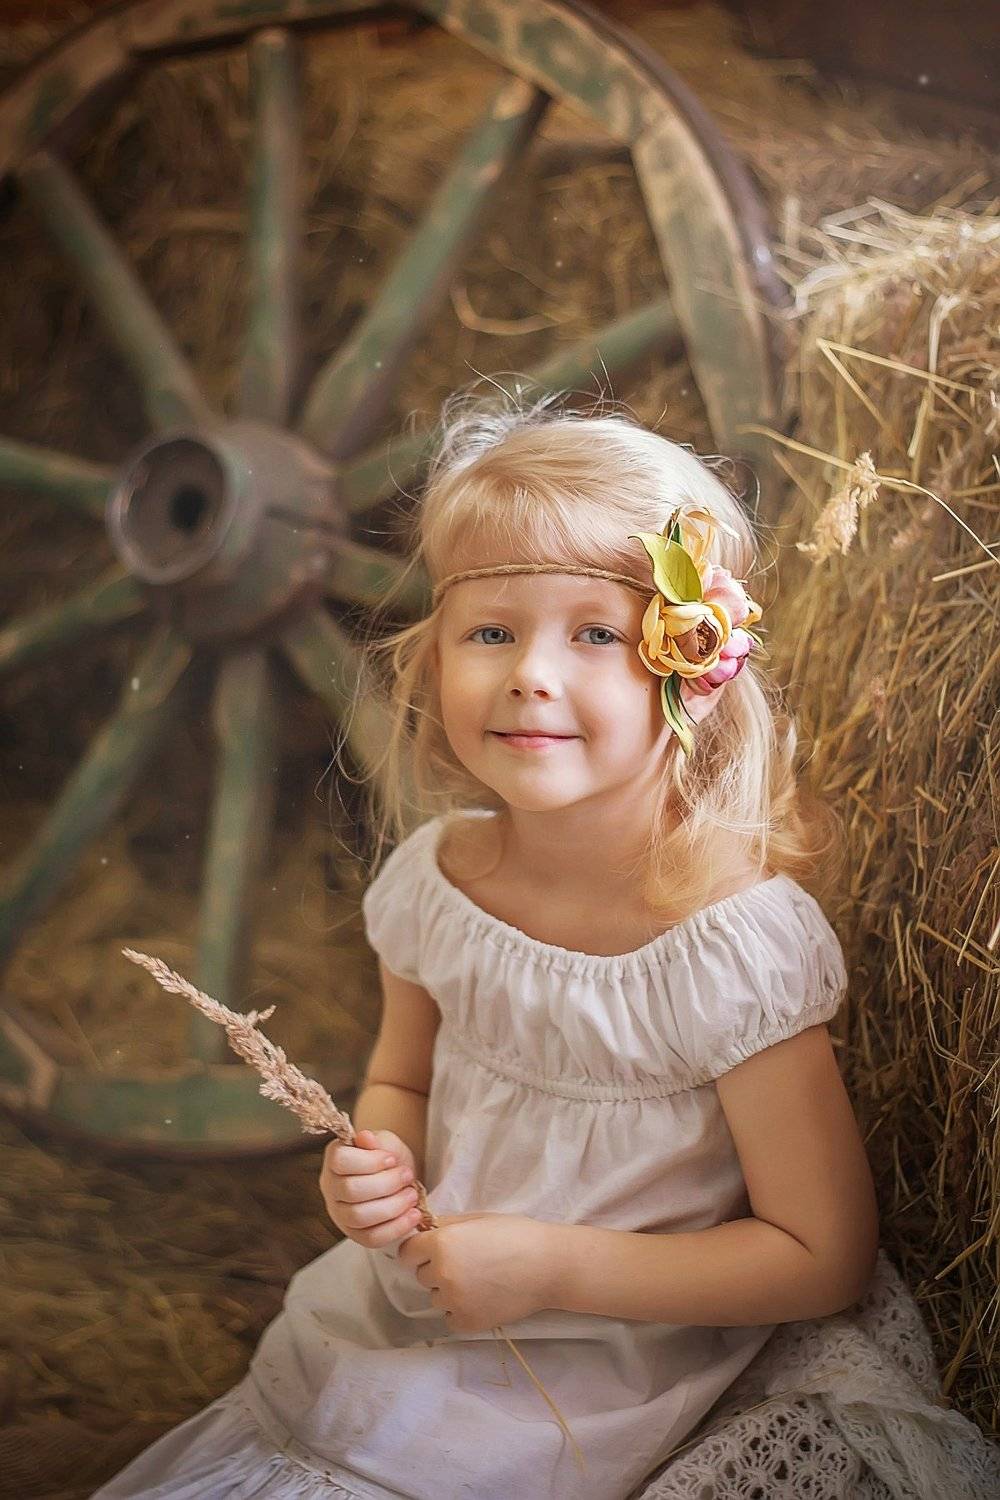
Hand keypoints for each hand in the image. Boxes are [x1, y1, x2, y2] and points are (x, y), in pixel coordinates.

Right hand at [320, 1128, 422, 1248]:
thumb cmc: (388, 1158)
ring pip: (359, 1217)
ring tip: (412, 1195)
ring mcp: (340, 1214)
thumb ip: (375, 1140)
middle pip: (351, 1191)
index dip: (369, 1161)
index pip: (341, 1161)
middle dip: (386, 1184)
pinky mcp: (355, 1234)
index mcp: (334, 1159)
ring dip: (392, 1206)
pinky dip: (395, 1228)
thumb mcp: (385, 1141)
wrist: (398, 1177)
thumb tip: (365, 1137)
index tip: (391, 1159)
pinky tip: (413, 1215)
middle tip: (407, 1176)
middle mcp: (331, 1188)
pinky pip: (371, 1238)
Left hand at [397, 1212, 558, 1333]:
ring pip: (436, 1297)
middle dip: (437, 1269)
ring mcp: (454, 1301)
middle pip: (421, 1275)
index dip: (420, 1249)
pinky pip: (449, 1317)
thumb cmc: (515, 1235)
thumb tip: (420, 1229)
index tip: (434, 1249)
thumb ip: (444, 1225)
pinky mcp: (467, 1323)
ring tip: (479, 1280)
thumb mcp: (477, 1220)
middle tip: (467, 1262)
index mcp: (441, 1244)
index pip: (407, 1252)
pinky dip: (460, 1310)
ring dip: (449, 1290)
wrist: (548, 1265)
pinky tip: (482, 1297)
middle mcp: (442, 1274)